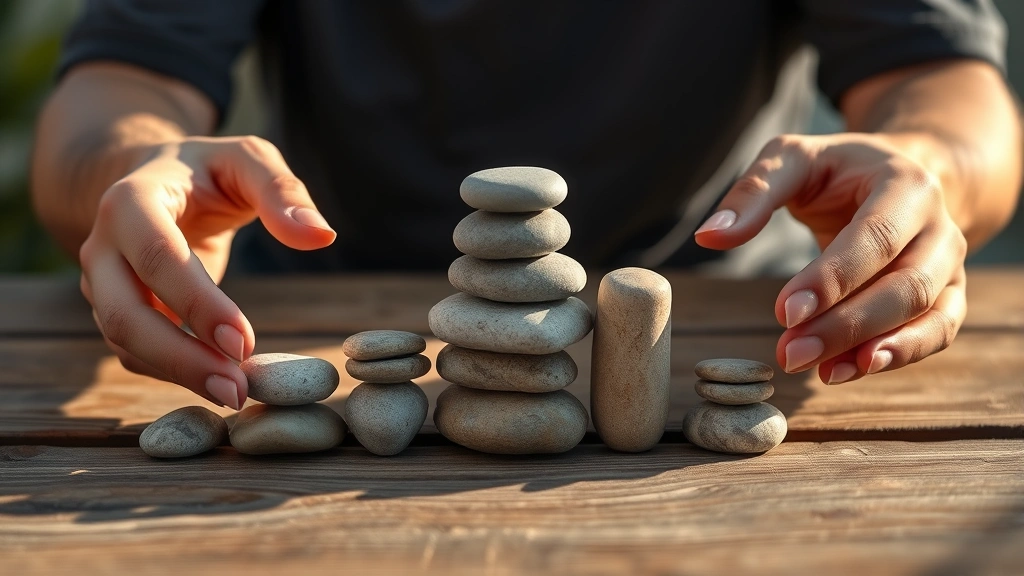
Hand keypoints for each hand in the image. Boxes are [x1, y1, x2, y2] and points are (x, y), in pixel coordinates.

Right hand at [79, 136, 335, 406]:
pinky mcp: (115, 309)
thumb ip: (283, 191)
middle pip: (124, 312)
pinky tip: (219, 381)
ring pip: (125, 341)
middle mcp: (103, 244)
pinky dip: (172, 372)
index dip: (197, 304)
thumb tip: (321, 235)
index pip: (157, 255)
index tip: (244, 342)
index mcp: (132, 199)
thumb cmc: (210, 170)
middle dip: (179, 358)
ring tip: (236, 394)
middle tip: (237, 391)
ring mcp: (102, 282)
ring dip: (177, 373)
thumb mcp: (248, 160)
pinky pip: (135, 352)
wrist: (158, 178)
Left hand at [694, 133, 966, 383]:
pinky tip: (844, 371)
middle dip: (846, 325)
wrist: (902, 172)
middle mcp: (939, 224)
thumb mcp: (792, 159)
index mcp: (906, 183)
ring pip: (927, 313)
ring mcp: (949, 262)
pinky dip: (897, 356)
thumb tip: (708, 237)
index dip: (831, 279)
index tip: (783, 312)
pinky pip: (937, 331)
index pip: (874, 238)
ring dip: (873, 349)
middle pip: (906, 285)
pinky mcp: (947, 292)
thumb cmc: (837, 169)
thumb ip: (752, 193)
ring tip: (821, 373)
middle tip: (790, 354)